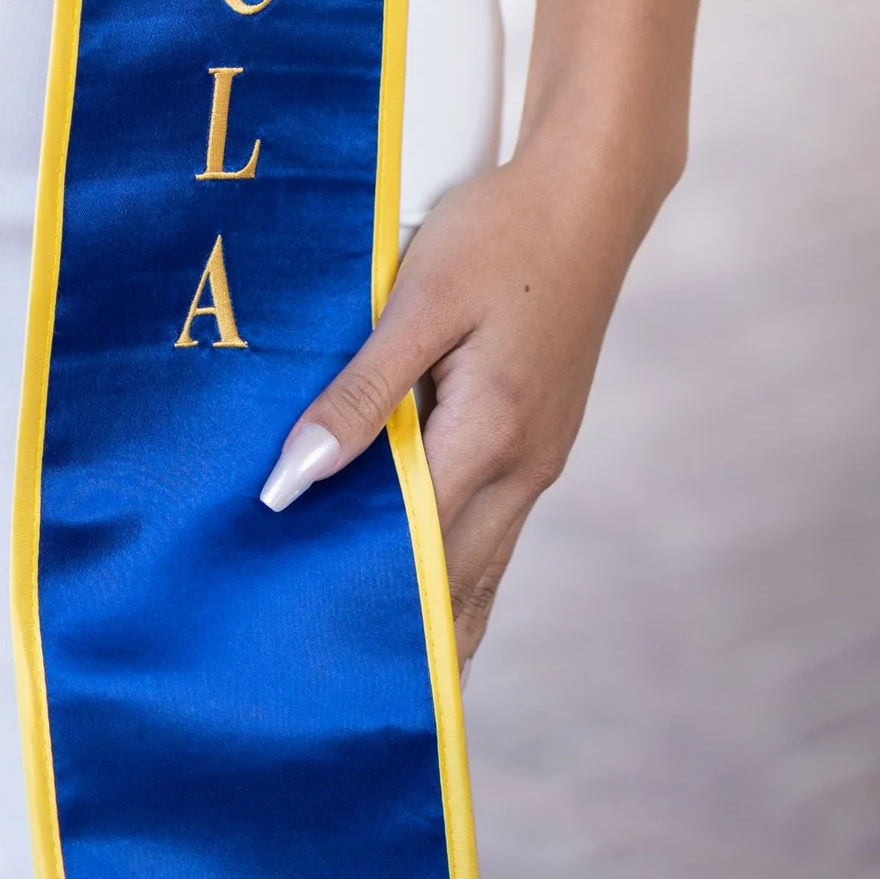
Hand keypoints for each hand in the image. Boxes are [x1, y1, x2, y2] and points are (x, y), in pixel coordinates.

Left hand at [256, 143, 658, 658]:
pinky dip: (454, 566)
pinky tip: (418, 579)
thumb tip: (294, 482)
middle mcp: (524, 468)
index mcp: (490, 437)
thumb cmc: (498, 237)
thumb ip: (358, 396)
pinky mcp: (541, 441)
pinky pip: (493, 529)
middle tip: (320, 680)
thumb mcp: (418, 304)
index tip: (293, 641)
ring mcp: (540, 460)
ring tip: (365, 662)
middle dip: (396, 634)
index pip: (411, 551)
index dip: (352, 595)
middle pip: (451, 582)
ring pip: (479, 566)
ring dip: (430, 614)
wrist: (586, 199)